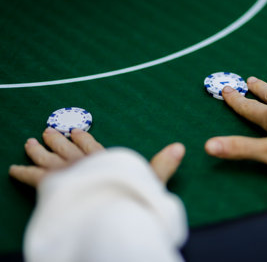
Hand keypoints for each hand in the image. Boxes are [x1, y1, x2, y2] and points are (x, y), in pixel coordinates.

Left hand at [9, 128, 184, 186]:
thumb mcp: (151, 181)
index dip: (84, 139)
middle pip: (68, 148)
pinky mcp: (51, 183)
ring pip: (50, 157)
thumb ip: (163, 166)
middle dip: (58, 139)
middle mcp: (85, 163)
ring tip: (31, 140)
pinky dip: (23, 171)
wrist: (108, 206)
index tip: (77, 130)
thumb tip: (181, 146)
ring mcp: (67, 172)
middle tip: (48, 130)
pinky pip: (33, 176)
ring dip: (40, 148)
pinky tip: (13, 168)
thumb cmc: (131, 196)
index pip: (93, 146)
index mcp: (107, 161)